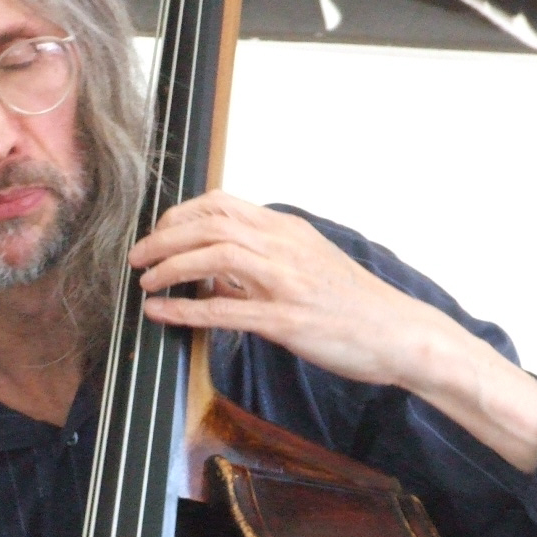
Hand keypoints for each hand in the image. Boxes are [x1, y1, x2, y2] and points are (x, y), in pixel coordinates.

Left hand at [132, 192, 443, 388]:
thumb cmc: (355, 305)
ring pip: (212, 257)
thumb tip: (220, 269)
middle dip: (163, 238)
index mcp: (286, 230)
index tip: (160, 233)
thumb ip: (267, 259)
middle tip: (138, 257)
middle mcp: (283, 247)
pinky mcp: (285, 319)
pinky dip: (184, 309)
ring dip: (169, 267)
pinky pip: (223, 310)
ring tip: (144, 281)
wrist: (399, 333)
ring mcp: (284, 282)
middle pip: (208, 223)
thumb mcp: (310, 264)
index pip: (221, 204)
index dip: (180, 215)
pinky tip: (160, 312)